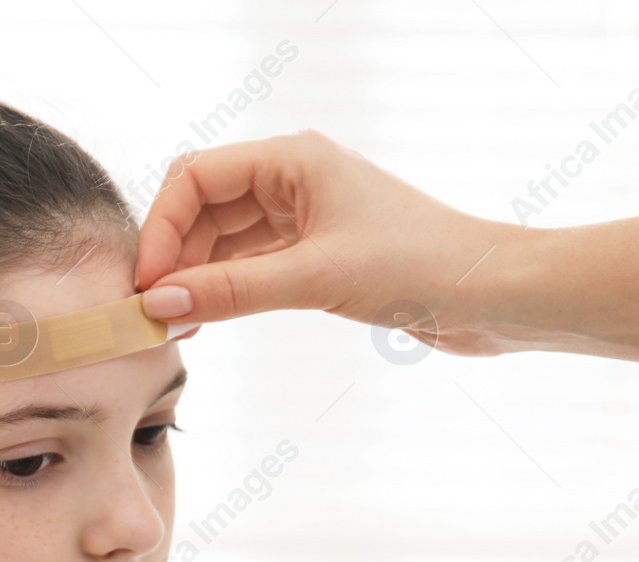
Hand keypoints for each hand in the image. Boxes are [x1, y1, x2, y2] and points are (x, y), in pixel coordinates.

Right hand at [133, 129, 522, 355]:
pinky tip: (210, 321)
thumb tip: (161, 303)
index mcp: (293, 159)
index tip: (148, 283)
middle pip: (206, 209)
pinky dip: (228, 292)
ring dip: (199, 279)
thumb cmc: (420, 265)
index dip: (162, 227)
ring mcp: (308, 218)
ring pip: (227, 242)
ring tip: (178, 325)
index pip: (196, 178)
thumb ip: (233, 292)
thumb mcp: (315, 278)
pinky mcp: (321, 255)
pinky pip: (254, 267)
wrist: (491, 295)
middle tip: (154, 312)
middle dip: (176, 257)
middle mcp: (296, 180)